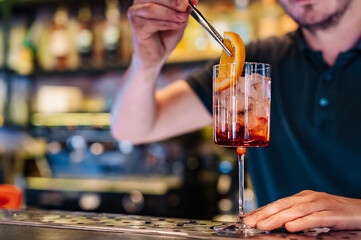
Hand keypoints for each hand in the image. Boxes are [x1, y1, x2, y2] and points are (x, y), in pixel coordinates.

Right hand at [128, 0, 197, 67]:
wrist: (156, 55)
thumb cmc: (165, 37)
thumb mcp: (179, 21)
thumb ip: (183, 11)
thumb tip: (189, 2)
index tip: (192, 0)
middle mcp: (140, 2)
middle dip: (174, 1)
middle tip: (186, 6)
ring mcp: (136, 14)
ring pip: (152, 8)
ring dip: (170, 13)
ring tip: (182, 19)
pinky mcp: (136, 27)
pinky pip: (152, 23)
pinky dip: (167, 23)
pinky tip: (177, 26)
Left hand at [244, 190, 360, 231]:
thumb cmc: (336, 212)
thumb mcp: (313, 211)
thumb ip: (296, 215)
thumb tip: (275, 222)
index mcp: (303, 197)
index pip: (278, 203)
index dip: (262, 210)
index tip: (247, 218)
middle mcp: (310, 198)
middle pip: (283, 205)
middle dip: (265, 214)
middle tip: (250, 223)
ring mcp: (322, 205)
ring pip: (295, 211)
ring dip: (277, 218)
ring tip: (263, 225)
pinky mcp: (334, 214)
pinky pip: (315, 218)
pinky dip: (302, 222)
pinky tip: (290, 227)